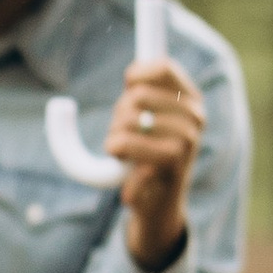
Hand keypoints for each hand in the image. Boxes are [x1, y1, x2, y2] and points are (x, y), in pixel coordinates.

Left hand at [101, 53, 201, 272]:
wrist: (160, 206)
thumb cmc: (143, 156)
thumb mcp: (139, 120)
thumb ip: (129, 95)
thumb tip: (78, 96)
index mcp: (191, 100)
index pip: (161, 66)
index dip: (135, 75)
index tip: (127, 89)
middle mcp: (195, 118)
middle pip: (135, 97)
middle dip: (118, 117)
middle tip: (126, 138)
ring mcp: (186, 143)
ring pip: (124, 128)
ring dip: (114, 144)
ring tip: (127, 159)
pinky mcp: (170, 168)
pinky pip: (123, 153)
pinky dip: (120, 179)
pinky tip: (128, 193)